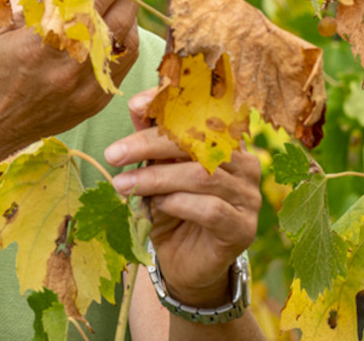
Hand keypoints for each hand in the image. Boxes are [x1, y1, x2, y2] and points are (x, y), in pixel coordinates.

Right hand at [0, 0, 147, 161]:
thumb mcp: (10, 32)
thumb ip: (43, 7)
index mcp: (42, 43)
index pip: (89, 0)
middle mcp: (69, 67)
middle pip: (115, 18)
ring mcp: (86, 88)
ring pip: (126, 41)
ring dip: (131, 13)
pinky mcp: (95, 102)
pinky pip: (122, 64)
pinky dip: (124, 40)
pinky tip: (118, 26)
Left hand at [104, 88, 261, 306]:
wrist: (184, 260)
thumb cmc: (171, 207)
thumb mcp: (157, 167)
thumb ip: (151, 136)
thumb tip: (137, 103)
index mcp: (228, 141)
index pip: (204, 112)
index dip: (172, 104)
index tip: (135, 107)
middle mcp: (245, 164)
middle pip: (200, 142)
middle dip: (151, 144)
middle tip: (114, 154)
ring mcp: (249, 196)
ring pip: (202, 176)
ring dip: (156, 178)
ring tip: (123, 184)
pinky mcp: (243, 228)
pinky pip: (211, 209)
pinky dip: (178, 204)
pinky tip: (157, 205)